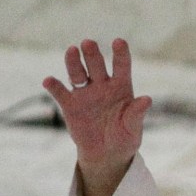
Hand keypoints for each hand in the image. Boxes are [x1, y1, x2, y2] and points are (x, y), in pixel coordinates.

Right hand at [42, 39, 152, 195]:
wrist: (107, 153)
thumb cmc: (125, 137)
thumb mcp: (133, 128)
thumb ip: (137, 113)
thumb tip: (146, 99)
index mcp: (121, 87)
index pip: (121, 66)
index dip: (120, 53)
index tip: (119, 42)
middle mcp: (102, 86)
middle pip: (96, 66)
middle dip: (92, 54)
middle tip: (88, 43)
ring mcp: (85, 94)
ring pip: (77, 73)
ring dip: (73, 62)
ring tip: (72, 50)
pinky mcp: (70, 105)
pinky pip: (60, 93)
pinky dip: (54, 86)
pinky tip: (49, 81)